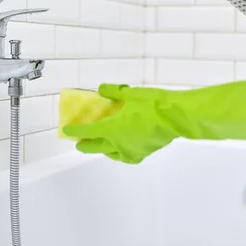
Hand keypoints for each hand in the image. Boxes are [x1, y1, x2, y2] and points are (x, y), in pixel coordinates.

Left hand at [62, 77, 245, 163]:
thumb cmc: (154, 104)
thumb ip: (114, 92)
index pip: (88, 131)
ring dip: (103, 150)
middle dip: (85, 144)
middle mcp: (119, 143)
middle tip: (79, 142)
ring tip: (101, 145)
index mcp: (113, 129)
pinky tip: (122, 149)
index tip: (67, 130)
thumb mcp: (131, 93)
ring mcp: (132, 150)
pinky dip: (119, 153)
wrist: (178, 117)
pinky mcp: (144, 152)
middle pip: (96, 147)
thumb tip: (102, 90)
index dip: (76, 130)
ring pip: (111, 154)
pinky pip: (126, 156)